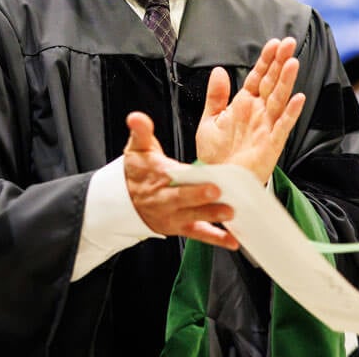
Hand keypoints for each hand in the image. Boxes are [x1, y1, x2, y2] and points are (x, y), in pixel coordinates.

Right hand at [124, 112, 238, 249]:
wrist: (125, 201)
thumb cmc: (137, 172)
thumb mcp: (137, 148)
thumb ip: (141, 131)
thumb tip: (136, 118)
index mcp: (158, 176)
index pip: (169, 175)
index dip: (183, 176)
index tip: (196, 173)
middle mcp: (165, 199)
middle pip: (182, 198)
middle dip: (199, 196)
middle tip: (216, 191)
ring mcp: (173, 216)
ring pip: (193, 217)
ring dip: (211, 216)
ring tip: (229, 213)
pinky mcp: (180, 228)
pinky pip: (199, 233)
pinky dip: (216, 238)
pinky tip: (232, 241)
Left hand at [194, 37, 305, 184]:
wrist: (217, 179)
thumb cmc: (215, 154)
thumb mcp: (209, 121)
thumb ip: (216, 96)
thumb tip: (219, 70)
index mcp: (243, 104)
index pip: (257, 77)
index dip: (266, 61)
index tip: (273, 44)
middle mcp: (258, 112)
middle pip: (272, 83)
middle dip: (280, 63)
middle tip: (289, 43)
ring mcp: (266, 127)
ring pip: (279, 99)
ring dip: (286, 81)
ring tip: (293, 62)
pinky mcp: (271, 144)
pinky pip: (283, 126)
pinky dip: (290, 112)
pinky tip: (298, 98)